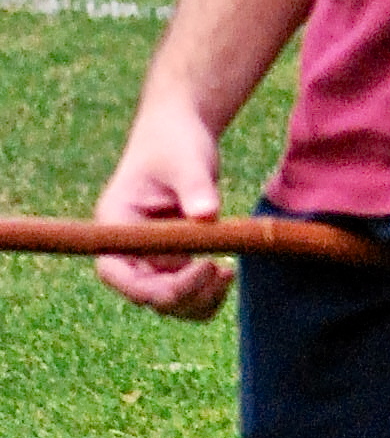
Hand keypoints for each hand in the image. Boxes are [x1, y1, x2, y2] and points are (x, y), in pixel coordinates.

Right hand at [94, 95, 232, 320]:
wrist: (181, 135)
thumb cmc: (175, 142)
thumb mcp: (186, 160)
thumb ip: (195, 186)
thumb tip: (206, 215)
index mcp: (114, 226)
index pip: (118, 274)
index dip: (157, 285)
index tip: (204, 267)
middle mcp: (126, 249)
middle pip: (147, 295)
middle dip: (186, 294)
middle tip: (223, 270)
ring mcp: (149, 258)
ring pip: (169, 302)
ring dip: (199, 299)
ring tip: (228, 272)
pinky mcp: (172, 261)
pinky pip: (186, 293)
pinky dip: (207, 293)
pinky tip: (227, 272)